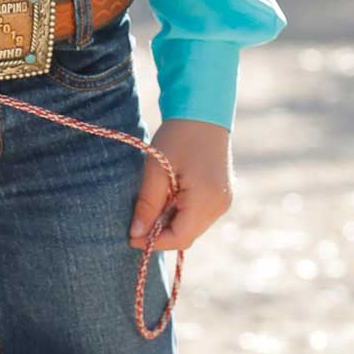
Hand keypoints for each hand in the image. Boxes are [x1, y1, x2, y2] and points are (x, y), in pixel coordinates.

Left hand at [129, 118, 233, 252]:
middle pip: (187, 235)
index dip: (154, 242)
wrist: (203, 111)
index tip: (130, 237)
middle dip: (161, 234)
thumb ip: (148, 205)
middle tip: (137, 221)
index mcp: (206, 200)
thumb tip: (136, 235)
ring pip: (193, 227)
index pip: (180, 238)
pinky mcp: (221, 195)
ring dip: (170, 223)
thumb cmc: (178, 136)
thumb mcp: (156, 169)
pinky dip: (180, 213)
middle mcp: (220, 206)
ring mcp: (223, 201)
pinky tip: (167, 197)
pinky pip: (199, 215)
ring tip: (152, 205)